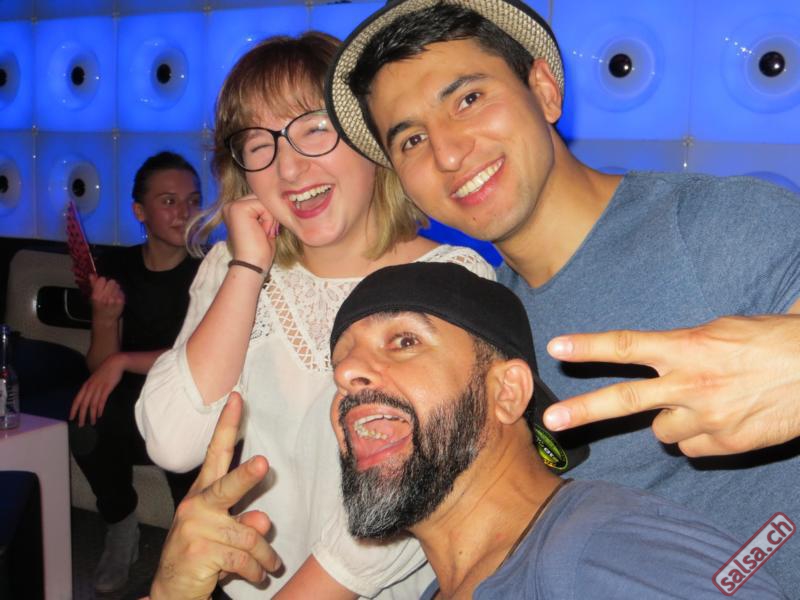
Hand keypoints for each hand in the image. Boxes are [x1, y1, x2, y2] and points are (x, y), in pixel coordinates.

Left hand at [69, 353, 125, 425]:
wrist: (115, 363)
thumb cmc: (105, 372)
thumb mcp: (94, 380)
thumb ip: (91, 388)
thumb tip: (89, 398)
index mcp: (86, 386)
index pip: (76, 400)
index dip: (73, 410)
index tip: (71, 418)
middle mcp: (90, 388)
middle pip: (83, 404)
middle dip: (81, 416)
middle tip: (81, 425)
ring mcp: (98, 388)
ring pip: (92, 404)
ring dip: (91, 415)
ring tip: (92, 422)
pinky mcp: (106, 388)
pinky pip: (101, 401)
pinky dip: (100, 409)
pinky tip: (99, 414)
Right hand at [90, 274, 124, 322]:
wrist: (105, 319)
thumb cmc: (98, 306)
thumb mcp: (93, 296)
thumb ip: (93, 285)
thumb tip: (92, 274)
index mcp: (96, 295)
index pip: (102, 279)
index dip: (103, 282)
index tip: (102, 286)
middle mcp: (105, 297)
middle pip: (112, 281)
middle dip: (110, 285)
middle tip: (108, 291)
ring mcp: (114, 300)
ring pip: (117, 286)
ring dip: (115, 289)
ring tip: (112, 295)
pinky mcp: (121, 302)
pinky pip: (121, 292)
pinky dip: (119, 294)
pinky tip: (116, 299)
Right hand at [150, 392, 280, 599]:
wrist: (171, 590)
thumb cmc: (203, 553)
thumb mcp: (225, 532)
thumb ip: (245, 520)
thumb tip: (263, 520)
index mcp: (202, 493)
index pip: (216, 452)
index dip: (227, 425)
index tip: (237, 399)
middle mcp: (196, 506)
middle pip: (226, 487)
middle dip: (247, 476)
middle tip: (264, 463)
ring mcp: (195, 529)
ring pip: (248, 535)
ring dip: (264, 555)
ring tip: (270, 565)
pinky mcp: (200, 553)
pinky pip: (243, 559)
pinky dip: (256, 570)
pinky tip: (259, 575)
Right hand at [222, 194, 279, 271]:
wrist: (252, 264)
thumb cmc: (260, 250)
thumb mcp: (263, 225)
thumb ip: (265, 210)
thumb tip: (277, 199)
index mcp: (235, 209)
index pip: (260, 200)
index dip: (268, 214)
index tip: (264, 232)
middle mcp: (230, 205)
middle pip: (261, 198)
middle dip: (269, 215)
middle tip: (264, 233)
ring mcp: (233, 205)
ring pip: (263, 201)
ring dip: (269, 219)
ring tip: (262, 233)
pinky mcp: (238, 208)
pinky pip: (264, 206)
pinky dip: (268, 221)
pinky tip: (261, 232)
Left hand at [543, 314, 799, 456]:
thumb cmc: (771, 342)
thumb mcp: (720, 331)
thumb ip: (681, 346)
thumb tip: (656, 356)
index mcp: (687, 347)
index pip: (626, 345)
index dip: (588, 347)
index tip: (556, 348)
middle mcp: (690, 384)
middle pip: (625, 400)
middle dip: (584, 411)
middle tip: (552, 420)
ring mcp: (708, 418)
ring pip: (661, 432)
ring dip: (670, 421)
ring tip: (699, 404)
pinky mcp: (726, 445)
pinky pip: (691, 449)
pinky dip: (696, 439)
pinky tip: (719, 422)